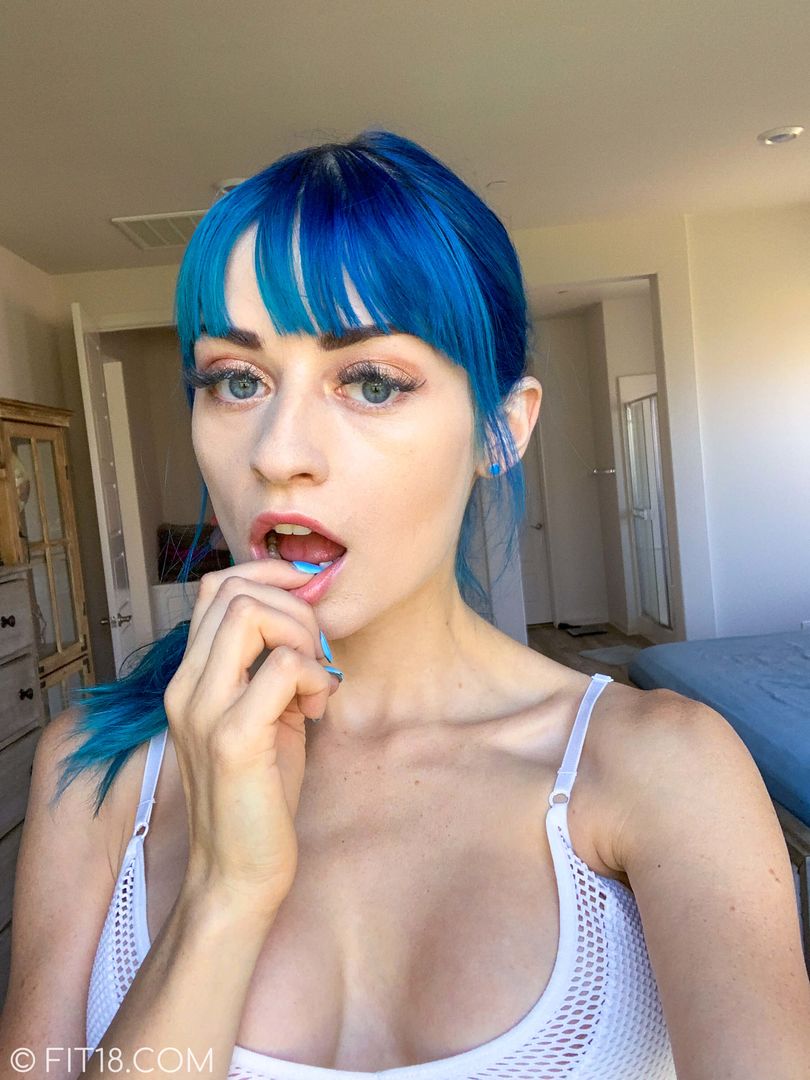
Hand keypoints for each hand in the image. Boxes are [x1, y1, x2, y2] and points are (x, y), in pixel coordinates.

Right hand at [163, 559, 340, 918]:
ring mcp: (204, 711)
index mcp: (189, 679)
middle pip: (234, 591)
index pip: (215, 587)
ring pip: (250, 614)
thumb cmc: (257, 794)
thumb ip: (267, 667)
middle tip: (316, 656)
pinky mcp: (233, 739)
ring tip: (313, 682)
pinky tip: (316, 709)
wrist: (236, 872)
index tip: (307, 601)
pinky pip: (282, 668)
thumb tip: (304, 620)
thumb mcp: (261, 715)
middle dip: (294, 607)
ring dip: (301, 636)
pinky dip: (313, 677)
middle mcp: (186, 687)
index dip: (268, 576)